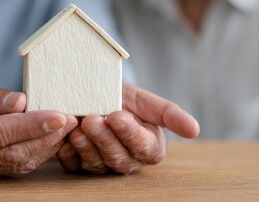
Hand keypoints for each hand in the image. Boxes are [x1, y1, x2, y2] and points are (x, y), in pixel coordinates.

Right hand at [0, 77, 77, 178]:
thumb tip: (21, 102)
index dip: (31, 126)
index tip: (58, 114)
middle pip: (11, 154)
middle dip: (46, 138)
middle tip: (71, 119)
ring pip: (15, 165)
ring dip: (45, 148)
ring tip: (65, 127)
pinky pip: (12, 168)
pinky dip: (35, 154)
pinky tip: (49, 139)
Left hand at [56, 84, 198, 173]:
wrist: (91, 93)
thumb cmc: (121, 96)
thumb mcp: (145, 100)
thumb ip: (169, 114)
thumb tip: (195, 130)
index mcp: (148, 147)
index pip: (143, 147)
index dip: (130, 133)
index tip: (117, 115)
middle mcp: (126, 159)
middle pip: (118, 158)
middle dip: (104, 138)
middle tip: (92, 119)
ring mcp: (101, 164)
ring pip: (96, 164)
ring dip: (86, 146)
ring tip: (76, 127)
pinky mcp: (78, 164)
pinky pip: (73, 165)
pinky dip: (67, 152)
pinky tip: (64, 138)